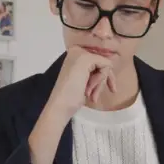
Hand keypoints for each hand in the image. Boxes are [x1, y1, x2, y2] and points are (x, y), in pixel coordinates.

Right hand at [28, 47, 116, 163]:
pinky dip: (102, 80)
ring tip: (90, 96)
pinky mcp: (83, 60)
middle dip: (102, 79)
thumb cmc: (67, 104)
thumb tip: (105, 73)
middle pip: (103, 62)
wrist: (58, 111)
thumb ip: (91, 77)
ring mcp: (78, 55)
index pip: (99, 61)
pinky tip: (91, 93)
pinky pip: (105, 65)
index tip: (94, 94)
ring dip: (101, 82)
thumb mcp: (83, 88)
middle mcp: (74, 52)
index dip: (101, 77)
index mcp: (73, 58)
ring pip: (105, 64)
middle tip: (93, 96)